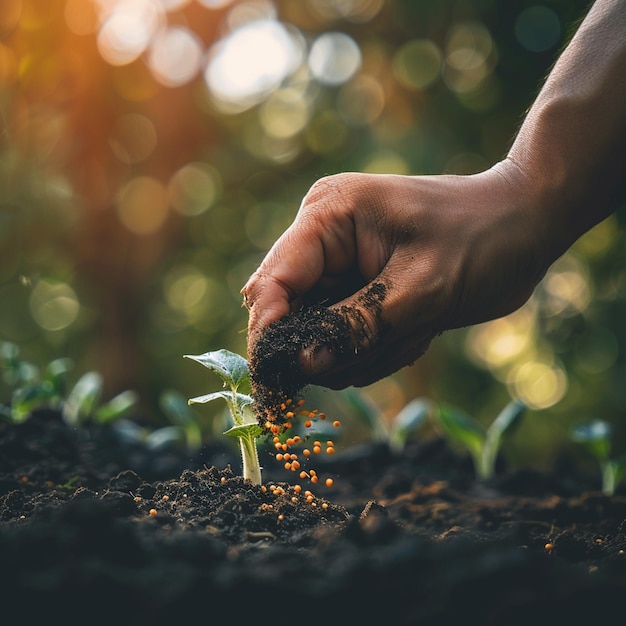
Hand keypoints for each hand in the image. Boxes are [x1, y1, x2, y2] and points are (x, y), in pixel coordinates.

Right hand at [242, 161, 549, 388]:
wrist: (523, 228)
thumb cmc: (482, 239)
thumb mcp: (423, 287)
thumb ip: (359, 327)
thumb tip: (302, 366)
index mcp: (328, 217)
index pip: (274, 283)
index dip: (270, 335)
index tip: (283, 382)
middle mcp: (322, 239)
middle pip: (291, 316)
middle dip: (338, 345)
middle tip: (395, 339)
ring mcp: (337, 267)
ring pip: (320, 338)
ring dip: (368, 349)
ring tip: (418, 327)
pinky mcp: (353, 290)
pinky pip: (346, 341)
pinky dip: (380, 349)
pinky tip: (419, 328)